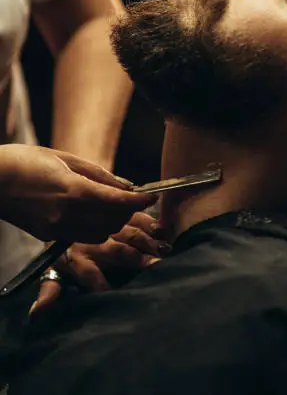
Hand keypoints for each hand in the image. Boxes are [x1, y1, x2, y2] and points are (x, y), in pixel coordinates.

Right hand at [0, 144, 157, 242]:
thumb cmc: (26, 160)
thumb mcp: (65, 157)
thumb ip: (98, 174)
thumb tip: (125, 186)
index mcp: (73, 190)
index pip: (118, 202)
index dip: (141, 201)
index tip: (153, 196)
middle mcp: (67, 214)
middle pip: (113, 222)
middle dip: (128, 211)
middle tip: (132, 198)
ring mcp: (56, 228)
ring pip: (101, 235)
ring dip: (113, 222)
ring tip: (112, 206)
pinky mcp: (48, 236)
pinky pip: (82, 237)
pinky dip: (96, 229)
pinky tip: (92, 214)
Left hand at [30, 211, 169, 313]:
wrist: (62, 207)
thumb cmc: (64, 248)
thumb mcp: (54, 269)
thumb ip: (50, 291)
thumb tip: (37, 312)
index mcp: (79, 259)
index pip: (92, 277)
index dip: (104, 286)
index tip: (118, 294)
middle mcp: (95, 242)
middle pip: (118, 252)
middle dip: (136, 260)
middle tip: (156, 265)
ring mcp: (109, 225)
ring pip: (130, 233)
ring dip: (147, 241)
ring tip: (164, 248)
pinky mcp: (119, 212)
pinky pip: (136, 216)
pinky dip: (150, 222)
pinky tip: (162, 230)